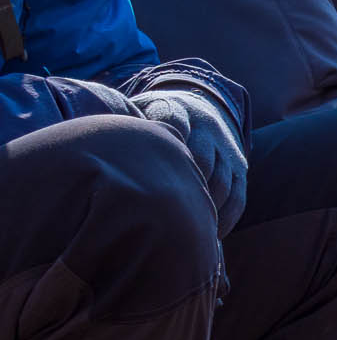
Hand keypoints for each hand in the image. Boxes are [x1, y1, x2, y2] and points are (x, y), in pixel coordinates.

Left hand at [130, 89, 247, 236]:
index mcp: (177, 111)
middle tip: (158, 219)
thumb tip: (94, 154)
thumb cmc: (154, 121)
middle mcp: (206, 129)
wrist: (198, 104)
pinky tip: (210, 235)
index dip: (165, 149)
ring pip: (221, 184)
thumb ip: (121, 132)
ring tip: (182, 233)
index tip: (147, 177)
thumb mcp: (137, 113)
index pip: (173, 124)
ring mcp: (226, 149)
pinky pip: (237, 197)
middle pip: (200, 161)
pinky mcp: (240, 166)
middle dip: (182, 191)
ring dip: (205, 211)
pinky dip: (225, 219)